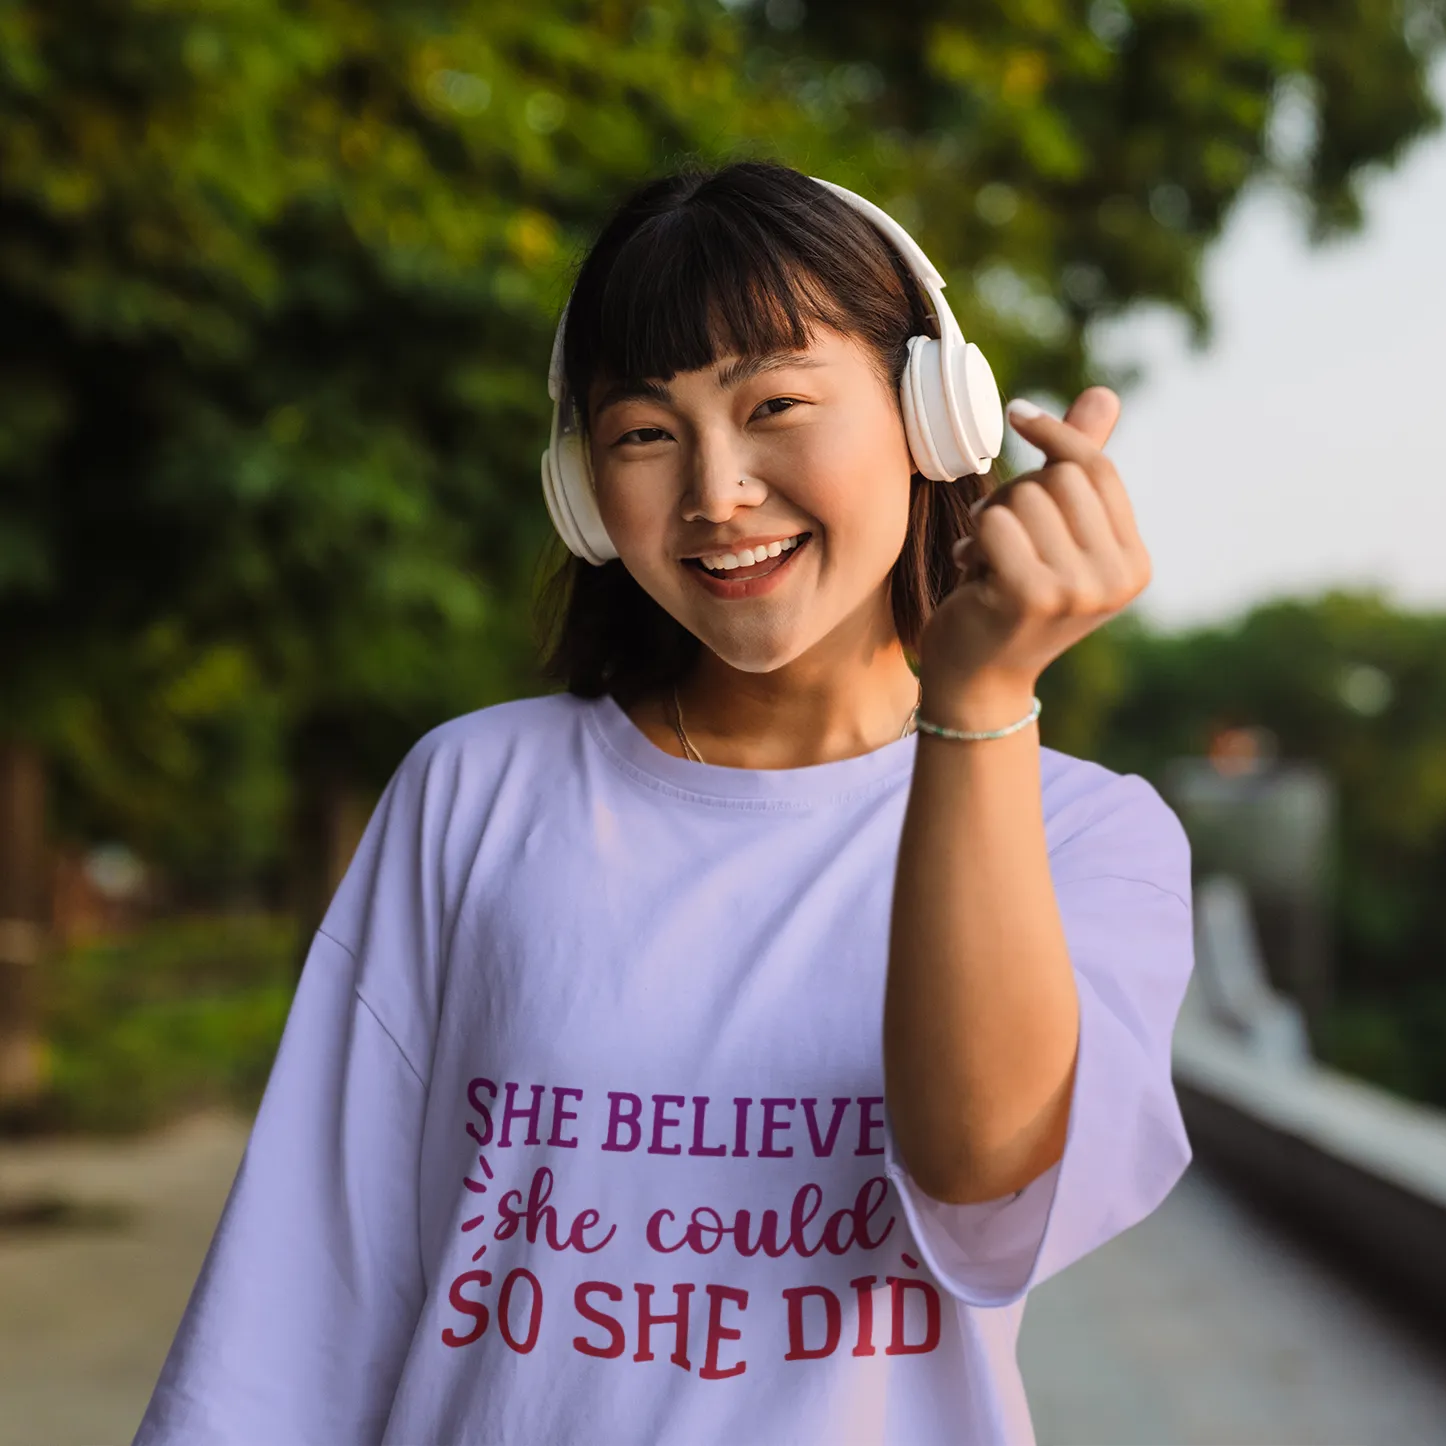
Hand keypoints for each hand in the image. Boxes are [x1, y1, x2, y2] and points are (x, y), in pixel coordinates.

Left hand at [916, 386, 1151, 704]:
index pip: (1097, 470)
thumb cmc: (1008, 598)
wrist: (976, 680)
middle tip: (994, 533)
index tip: (1018, 412)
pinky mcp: (1033, 597)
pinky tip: (971, 574)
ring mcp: (1079, 591)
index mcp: (1134, 564)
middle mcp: (1117, 580)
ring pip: (1026, 496)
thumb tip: (1104, 392)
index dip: (1055, 435)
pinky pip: (996, 524)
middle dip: (1016, 492)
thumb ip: (1080, 468)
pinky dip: (973, 540)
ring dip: (990, 519)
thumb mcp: (1052, 535)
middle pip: (1060, 478)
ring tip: (984, 558)